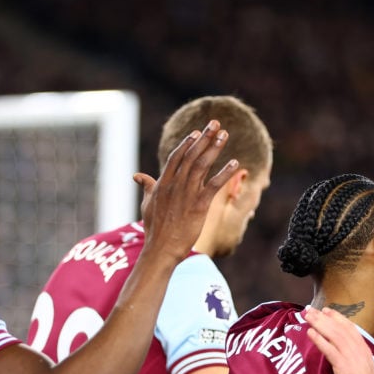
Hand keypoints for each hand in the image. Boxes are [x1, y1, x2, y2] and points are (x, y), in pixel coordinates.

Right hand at [133, 120, 237, 262]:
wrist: (161, 249)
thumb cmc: (154, 229)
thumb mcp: (147, 204)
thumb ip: (146, 187)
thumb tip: (138, 175)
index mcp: (163, 183)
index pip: (176, 157)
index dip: (188, 143)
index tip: (198, 132)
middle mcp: (175, 185)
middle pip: (191, 155)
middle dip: (204, 138)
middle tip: (216, 124)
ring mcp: (186, 194)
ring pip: (202, 165)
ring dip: (215, 148)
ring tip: (225, 135)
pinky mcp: (198, 206)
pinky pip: (214, 185)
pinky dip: (225, 173)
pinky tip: (235, 163)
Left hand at [304, 307, 373, 373]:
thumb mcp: (363, 368)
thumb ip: (355, 357)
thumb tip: (343, 352)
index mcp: (364, 348)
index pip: (349, 328)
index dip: (337, 317)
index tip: (326, 310)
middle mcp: (358, 349)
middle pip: (338, 328)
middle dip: (323, 317)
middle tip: (310, 309)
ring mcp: (350, 356)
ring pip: (333, 335)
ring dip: (318, 324)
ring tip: (307, 316)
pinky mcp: (342, 366)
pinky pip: (328, 349)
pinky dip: (319, 339)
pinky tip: (310, 333)